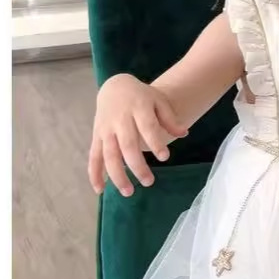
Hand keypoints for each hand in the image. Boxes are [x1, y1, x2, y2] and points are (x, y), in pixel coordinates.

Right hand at [88, 74, 186, 196]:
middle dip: (137, 165)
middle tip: (149, 182)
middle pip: (127, 145)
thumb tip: (185, 133)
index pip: (147, 126)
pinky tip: (100, 190)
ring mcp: (105, 129)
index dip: (155, 142)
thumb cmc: (141, 97)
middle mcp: (119, 119)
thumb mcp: (158, 101)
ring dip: (117, 175)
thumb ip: (170, 119)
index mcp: (138, 108)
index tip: (165, 157)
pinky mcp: (96, 136)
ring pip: (109, 154)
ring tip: (128, 192)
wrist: (114, 86)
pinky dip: (94, 173)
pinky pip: (93, 156)